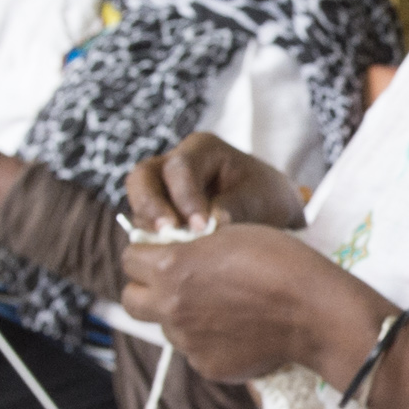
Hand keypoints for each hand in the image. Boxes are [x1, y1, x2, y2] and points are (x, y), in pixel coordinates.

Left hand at [118, 225, 379, 384]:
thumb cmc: (279, 261)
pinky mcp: (208, 367)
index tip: (160, 253)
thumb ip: (191, 246)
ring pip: (168, 327)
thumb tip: (173, 253)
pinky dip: (210, 340)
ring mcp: (188, 343)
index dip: (144, 253)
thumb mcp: (229, 234)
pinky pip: (196, 351)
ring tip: (224, 306)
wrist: (315, 312)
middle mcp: (171, 308)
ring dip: (183, 316)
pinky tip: (241, 329)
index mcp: (171, 269)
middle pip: (130, 301)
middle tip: (174, 283)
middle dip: (145, 290)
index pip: (128, 260)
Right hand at [123, 133, 306, 234]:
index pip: (181, 167)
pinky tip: (171, 259)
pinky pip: (144, 226)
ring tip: (166, 251)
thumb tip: (208, 227)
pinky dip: (154, 242)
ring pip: (138, 203)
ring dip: (148, 228)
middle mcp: (174, 163)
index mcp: (202, 149)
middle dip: (151, 206)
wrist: (270, 213)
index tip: (201, 227)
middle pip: (143, 177)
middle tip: (166, 234)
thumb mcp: (261, 200)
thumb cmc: (267, 199)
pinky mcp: (159, 214)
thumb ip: (234, 209)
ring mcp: (162, 189)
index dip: (186, 197)